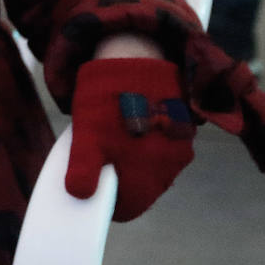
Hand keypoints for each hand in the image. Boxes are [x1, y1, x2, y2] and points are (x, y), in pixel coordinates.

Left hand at [65, 58, 194, 220]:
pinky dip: (146, 147)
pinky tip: (130, 129)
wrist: (135, 57)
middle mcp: (171, 165)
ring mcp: (181, 148)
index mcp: (147, 172)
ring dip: (134, 163)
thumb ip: (84, 169)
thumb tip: (79, 196)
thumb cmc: (107, 100)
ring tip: (114, 139)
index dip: (107, 201)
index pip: (128, 207)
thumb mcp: (87, 135)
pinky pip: (163, 152)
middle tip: (99, 157)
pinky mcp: (184, 132)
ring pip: (153, 171)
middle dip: (120, 180)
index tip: (91, 189)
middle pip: (142, 190)